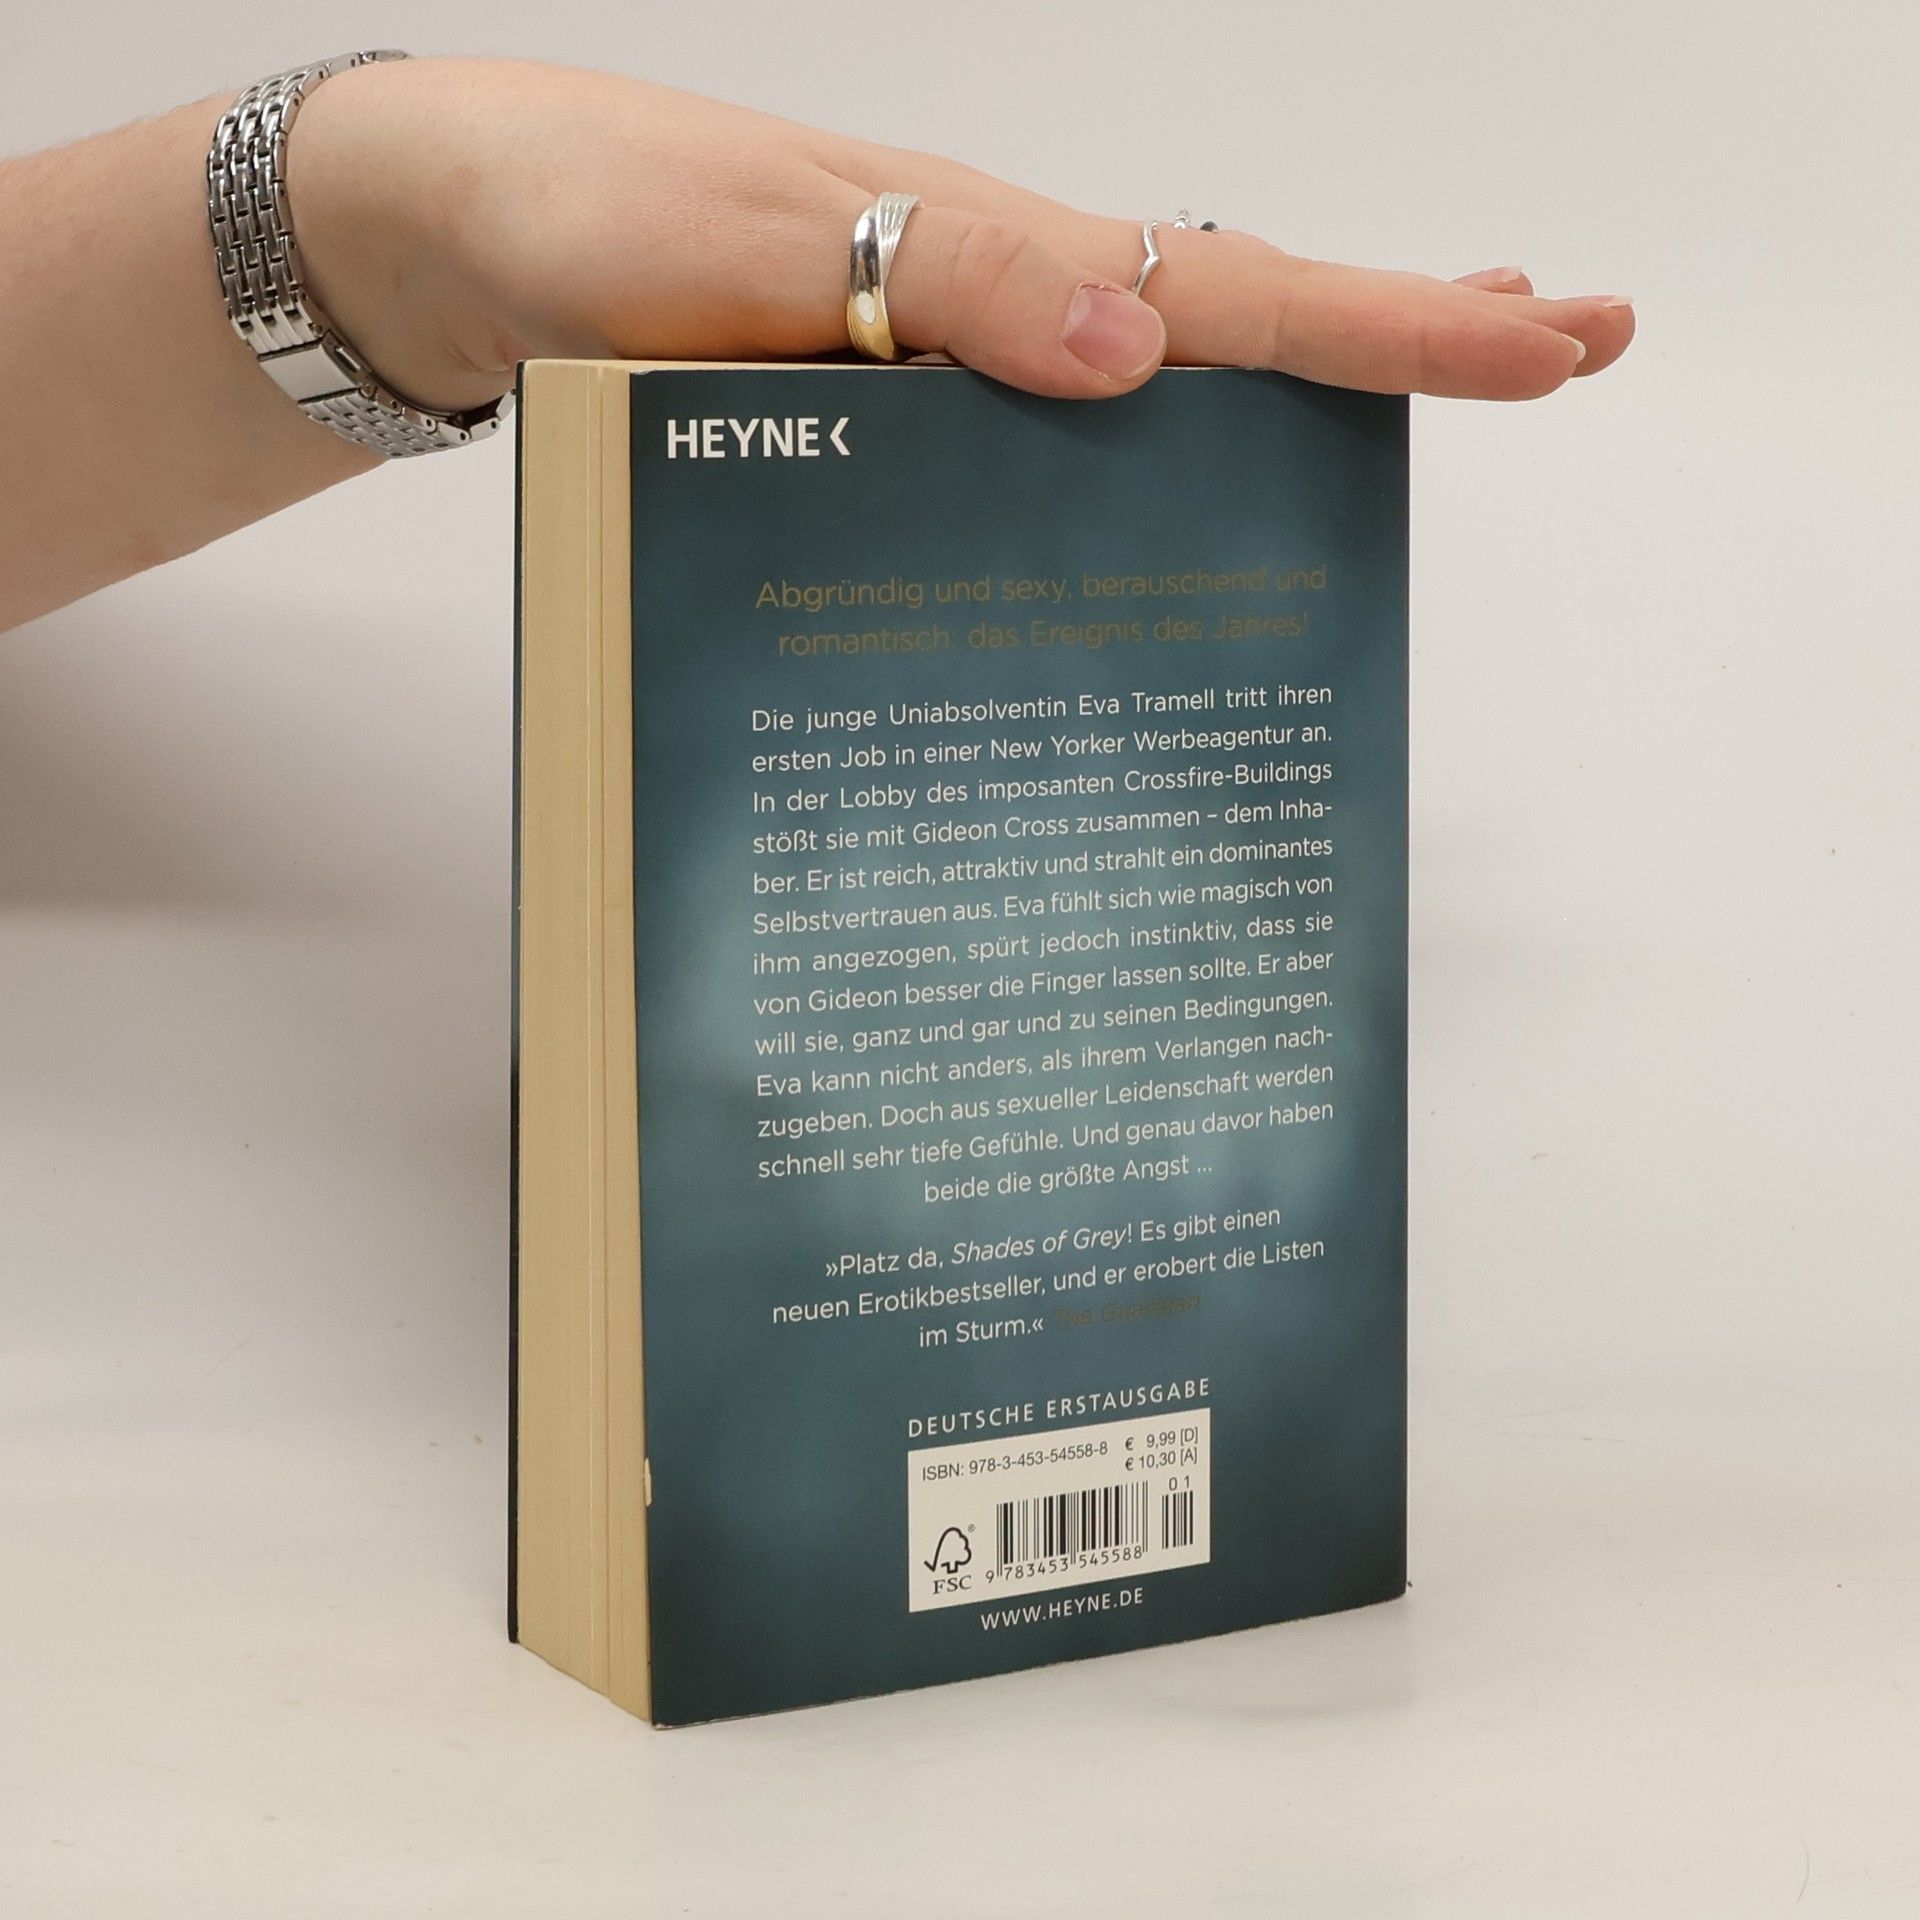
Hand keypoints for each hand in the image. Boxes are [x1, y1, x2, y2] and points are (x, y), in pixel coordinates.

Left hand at [292, 58, 1633, 415]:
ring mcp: (951, 364)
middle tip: (1570, 346)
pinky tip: (1166, 498)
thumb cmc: (590, 222)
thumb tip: (1141, 347)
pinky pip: (1042, 447)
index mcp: (996, 262)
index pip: (1235, 297)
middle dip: (1404, 341)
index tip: (1557, 336)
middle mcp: (998, 312)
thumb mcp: (754, 239)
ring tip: (1421, 415)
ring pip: (1155, 392)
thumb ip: (938, 277)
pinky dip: (1138, 461)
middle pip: (1235, 328)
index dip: (1399, 326)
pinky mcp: (890, 411)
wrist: (465, 236)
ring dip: (1290, 406)